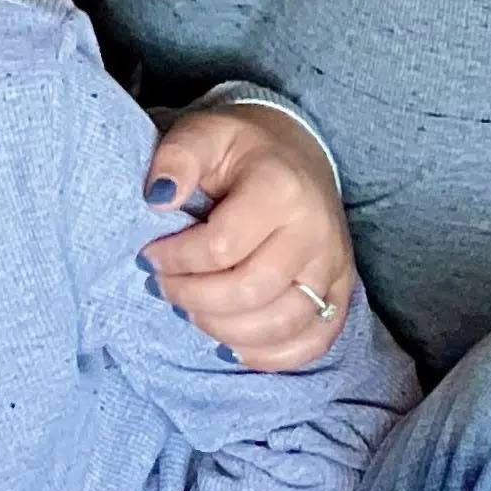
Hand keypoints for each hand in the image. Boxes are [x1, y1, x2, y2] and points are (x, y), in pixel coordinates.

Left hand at [141, 102, 352, 370]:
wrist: (295, 154)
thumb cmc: (240, 150)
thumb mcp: (203, 135)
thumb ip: (177, 158)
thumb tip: (158, 199)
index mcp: (281, 189)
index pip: (222, 246)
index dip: (176, 259)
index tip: (150, 256)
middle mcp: (316, 232)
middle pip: (250, 291)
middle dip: (194, 298)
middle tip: (165, 287)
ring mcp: (333, 267)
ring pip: (281, 324)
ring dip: (224, 329)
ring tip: (192, 310)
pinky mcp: (340, 293)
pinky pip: (313, 342)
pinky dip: (270, 355)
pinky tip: (232, 344)